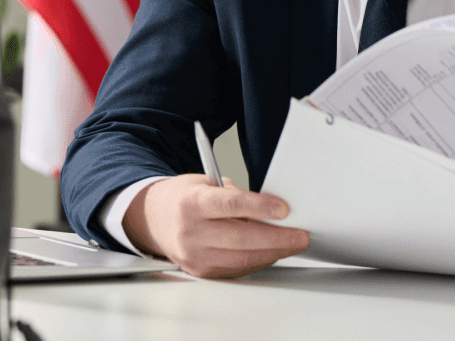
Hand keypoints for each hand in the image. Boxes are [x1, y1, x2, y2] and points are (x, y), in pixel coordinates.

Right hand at [122, 173, 309, 278]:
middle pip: (241, 238)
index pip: (230, 205)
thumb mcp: (205, 182)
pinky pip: (236, 270)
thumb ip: (234, 194)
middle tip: (300, 235)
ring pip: (242, 258)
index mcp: (192, 202)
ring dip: (272, 252)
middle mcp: (191, 231)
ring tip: (291, 244)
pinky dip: (257, 261)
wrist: (154, 218)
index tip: (284, 210)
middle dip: (277, 238)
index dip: (260, 207)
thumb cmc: (183, 197)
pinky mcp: (200, 271)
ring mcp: (195, 255)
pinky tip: (271, 252)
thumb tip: (268, 208)